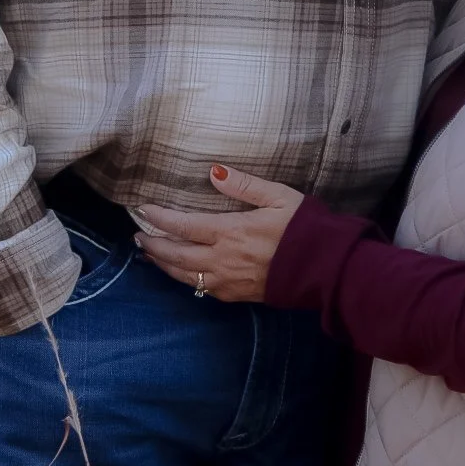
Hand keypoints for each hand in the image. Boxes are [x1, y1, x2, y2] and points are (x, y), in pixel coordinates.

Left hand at [136, 165, 303, 302]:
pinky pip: (203, 288)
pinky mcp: (238, 294)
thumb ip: (244, 184)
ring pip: (184, 275)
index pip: (182, 225)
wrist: (326, 269)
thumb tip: (214, 171)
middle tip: (138, 234)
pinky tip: (182, 273)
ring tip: (150, 253)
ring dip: (163, 264)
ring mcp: (229, 280)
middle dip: (153, 244)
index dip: (159, 218)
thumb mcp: (279, 196)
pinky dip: (185, 279)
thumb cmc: (305, 228)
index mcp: (231, 232)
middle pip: (175, 254)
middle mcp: (223, 259)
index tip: (143, 209)